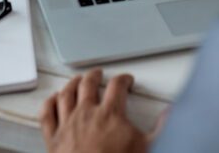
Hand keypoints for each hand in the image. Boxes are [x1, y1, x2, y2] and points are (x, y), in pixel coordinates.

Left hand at [40, 69, 158, 152]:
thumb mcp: (148, 148)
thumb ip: (162, 129)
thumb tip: (170, 114)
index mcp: (110, 114)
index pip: (117, 86)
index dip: (124, 79)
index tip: (126, 81)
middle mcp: (86, 114)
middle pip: (88, 84)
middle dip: (94, 75)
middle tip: (98, 74)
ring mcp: (67, 125)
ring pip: (66, 94)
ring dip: (72, 84)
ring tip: (76, 80)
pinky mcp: (53, 139)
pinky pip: (47, 114)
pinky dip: (49, 103)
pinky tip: (52, 99)